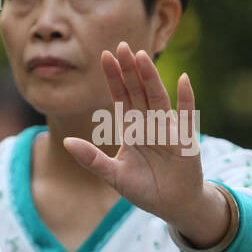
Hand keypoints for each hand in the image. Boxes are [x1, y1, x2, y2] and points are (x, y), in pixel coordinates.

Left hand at [63, 42, 226, 244]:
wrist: (173, 206)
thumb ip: (91, 159)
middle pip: (138, 91)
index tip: (105, 56)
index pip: (121, 96)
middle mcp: (149, 123)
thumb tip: (65, 142)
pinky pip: (186, 115)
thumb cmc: (144, 189)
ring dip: (150, 78)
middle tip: (122, 45)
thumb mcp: (113, 175)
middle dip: (130, 70)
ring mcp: (168, 129)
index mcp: (132, 128)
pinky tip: (183, 79)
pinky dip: (186, 98)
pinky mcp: (185, 140)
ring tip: (141, 57)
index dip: (114, 77)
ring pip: (157, 98)